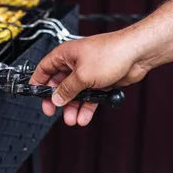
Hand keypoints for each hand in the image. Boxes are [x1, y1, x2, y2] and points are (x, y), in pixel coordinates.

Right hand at [29, 31, 149, 125]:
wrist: (137, 54)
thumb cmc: (111, 53)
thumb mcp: (82, 75)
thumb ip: (67, 89)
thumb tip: (56, 98)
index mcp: (65, 55)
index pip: (44, 69)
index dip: (38, 82)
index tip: (35, 95)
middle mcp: (75, 63)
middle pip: (59, 84)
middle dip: (58, 100)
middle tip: (53, 112)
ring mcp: (88, 72)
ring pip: (75, 93)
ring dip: (72, 107)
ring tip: (72, 119)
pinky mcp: (100, 80)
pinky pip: (89, 96)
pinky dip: (86, 107)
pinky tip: (84, 117)